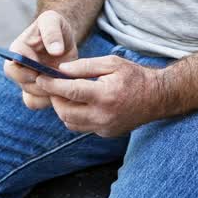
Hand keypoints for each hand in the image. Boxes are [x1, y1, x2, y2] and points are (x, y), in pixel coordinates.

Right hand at [3, 10, 78, 109]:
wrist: (63, 39)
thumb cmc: (55, 26)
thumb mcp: (53, 20)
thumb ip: (52, 32)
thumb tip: (55, 51)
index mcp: (17, 51)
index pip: (12, 67)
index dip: (25, 72)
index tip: (41, 70)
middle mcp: (19, 69)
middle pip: (23, 85)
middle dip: (41, 84)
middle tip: (58, 78)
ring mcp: (28, 82)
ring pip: (31, 97)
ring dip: (49, 93)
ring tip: (64, 82)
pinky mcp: (39, 91)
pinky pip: (39, 103)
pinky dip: (51, 100)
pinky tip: (64, 89)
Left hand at [35, 56, 169, 137]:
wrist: (157, 98)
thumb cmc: (134, 76)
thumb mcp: (112, 63)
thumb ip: (85, 66)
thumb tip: (61, 70)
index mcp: (105, 95)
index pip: (70, 92)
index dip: (52, 85)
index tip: (40, 79)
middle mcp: (104, 115)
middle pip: (65, 111)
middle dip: (54, 99)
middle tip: (52, 86)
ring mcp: (104, 127)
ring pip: (70, 123)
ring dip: (62, 109)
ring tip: (64, 95)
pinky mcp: (105, 133)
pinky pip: (82, 127)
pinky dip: (74, 116)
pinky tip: (79, 104)